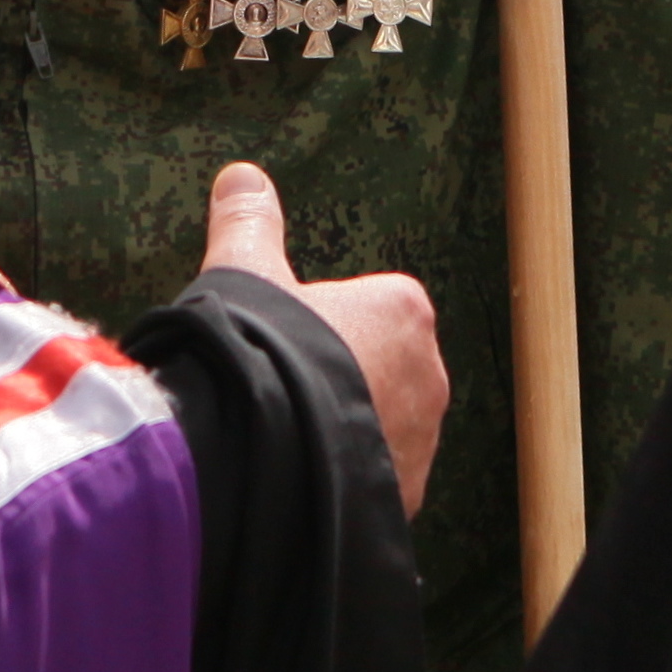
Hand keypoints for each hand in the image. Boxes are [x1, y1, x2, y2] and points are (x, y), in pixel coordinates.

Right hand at [201, 160, 448, 512]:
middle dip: (338, 377)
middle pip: (381, 368)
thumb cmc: (256, 351)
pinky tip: (295, 475)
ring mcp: (421, 443)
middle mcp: (430, 376)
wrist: (256, 454)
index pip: (372, 306)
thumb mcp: (244, 274)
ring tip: (283, 434)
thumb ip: (249, 223)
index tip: (282, 340)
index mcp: (404, 311)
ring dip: (342, 429)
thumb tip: (241, 174)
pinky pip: (372, 478)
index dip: (320, 323)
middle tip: (279, 388)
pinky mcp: (402, 497)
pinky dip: (340, 476)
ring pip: (380, 427)